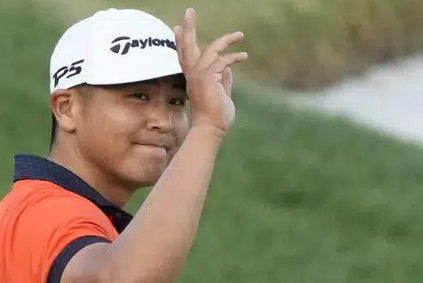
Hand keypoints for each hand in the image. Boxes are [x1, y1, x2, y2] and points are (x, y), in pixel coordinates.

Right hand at [173, 8, 247, 138]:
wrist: (211, 130)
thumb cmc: (215, 117)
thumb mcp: (221, 94)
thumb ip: (223, 80)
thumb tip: (228, 68)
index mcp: (194, 79)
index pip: (185, 56)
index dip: (182, 42)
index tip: (178, 29)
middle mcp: (193, 75)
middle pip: (187, 47)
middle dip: (189, 28)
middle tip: (189, 11)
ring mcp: (199, 76)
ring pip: (210, 50)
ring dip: (226, 40)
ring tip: (240, 35)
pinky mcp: (209, 77)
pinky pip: (222, 61)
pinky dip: (234, 58)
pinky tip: (244, 57)